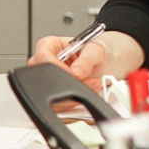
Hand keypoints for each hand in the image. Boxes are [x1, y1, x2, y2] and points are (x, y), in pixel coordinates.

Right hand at [28, 31, 145, 93]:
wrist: (106, 62)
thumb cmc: (97, 51)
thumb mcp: (96, 50)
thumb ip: (86, 59)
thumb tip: (77, 72)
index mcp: (51, 45)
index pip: (42, 56)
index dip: (55, 66)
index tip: (72, 73)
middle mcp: (46, 62)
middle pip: (42, 77)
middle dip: (65, 82)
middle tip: (84, 80)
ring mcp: (48, 79)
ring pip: (48, 93)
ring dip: (71, 94)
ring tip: (91, 83)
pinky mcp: (54, 93)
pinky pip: (57, 103)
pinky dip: (73, 101)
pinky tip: (86, 90)